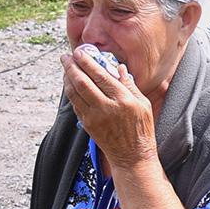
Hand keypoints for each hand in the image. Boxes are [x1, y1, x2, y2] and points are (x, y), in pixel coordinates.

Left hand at [61, 48, 156, 166]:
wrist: (132, 155)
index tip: (80, 52)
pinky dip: (70, 92)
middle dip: (72, 67)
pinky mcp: (87, 124)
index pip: (100, 76)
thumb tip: (119, 68)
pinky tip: (70, 84)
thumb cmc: (141, 129)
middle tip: (66, 57)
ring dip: (67, 78)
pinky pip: (75, 104)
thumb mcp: (144, 104)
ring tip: (66, 68)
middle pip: (83, 82)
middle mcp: (107, 107)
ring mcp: (95, 117)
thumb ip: (130, 84)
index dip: (87, 62)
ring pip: (75, 93)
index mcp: (123, 99)